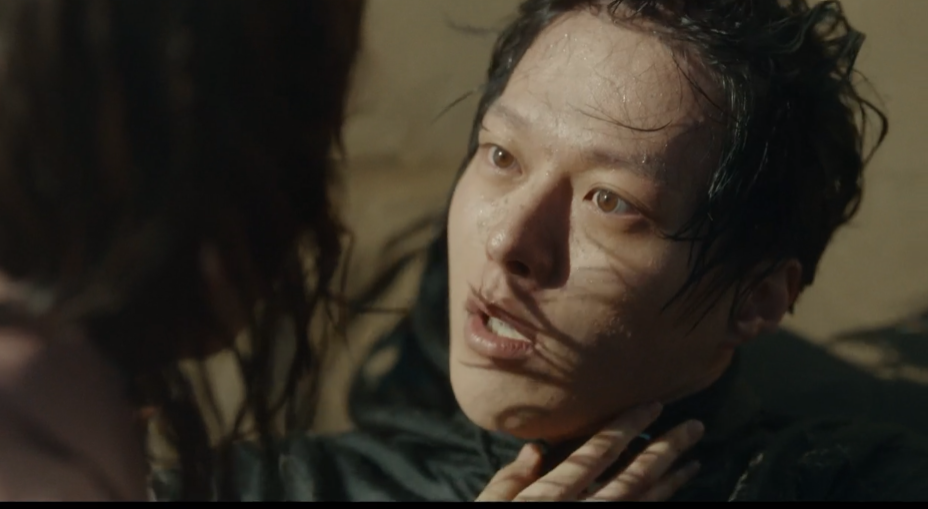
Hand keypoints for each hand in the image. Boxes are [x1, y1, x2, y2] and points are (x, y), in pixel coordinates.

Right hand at [476, 402, 703, 501]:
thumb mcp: (488, 508)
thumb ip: (509, 481)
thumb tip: (536, 450)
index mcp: (551, 496)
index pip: (596, 454)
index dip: (627, 427)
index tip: (653, 405)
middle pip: (632, 476)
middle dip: (665, 449)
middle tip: (695, 427)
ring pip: (643, 503)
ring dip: (672, 480)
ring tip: (695, 460)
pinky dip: (658, 504)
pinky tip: (671, 493)